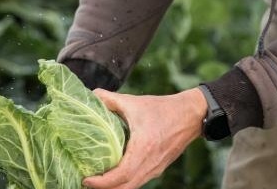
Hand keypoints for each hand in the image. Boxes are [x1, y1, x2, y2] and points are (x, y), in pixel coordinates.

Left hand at [82, 87, 206, 188]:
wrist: (190, 115)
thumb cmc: (162, 109)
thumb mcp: (132, 101)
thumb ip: (108, 98)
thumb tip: (90, 96)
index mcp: (143, 148)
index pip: (120, 175)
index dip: (102, 182)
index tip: (86, 179)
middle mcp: (150, 164)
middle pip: (125, 187)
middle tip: (86, 181)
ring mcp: (155, 169)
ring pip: (132, 187)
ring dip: (114, 187)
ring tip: (96, 180)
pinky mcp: (158, 168)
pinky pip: (139, 181)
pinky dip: (124, 183)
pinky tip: (113, 175)